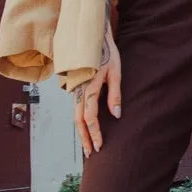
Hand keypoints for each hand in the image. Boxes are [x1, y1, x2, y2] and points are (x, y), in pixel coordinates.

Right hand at [75, 40, 120, 157]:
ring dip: (81, 132)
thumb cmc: (107, 52)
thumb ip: (115, 95)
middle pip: (78, 121)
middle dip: (85, 139)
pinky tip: (85, 128)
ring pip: (75, 116)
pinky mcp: (76, 87)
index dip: (95, 134)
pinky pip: (76, 108)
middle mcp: (78, 91)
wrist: (91, 36)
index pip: (90, 118)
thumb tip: (116, 116)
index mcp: (88, 88)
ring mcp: (75, 89)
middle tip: (91, 154)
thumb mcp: (116, 72)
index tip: (100, 146)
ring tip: (87, 145)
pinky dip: (79, 121)